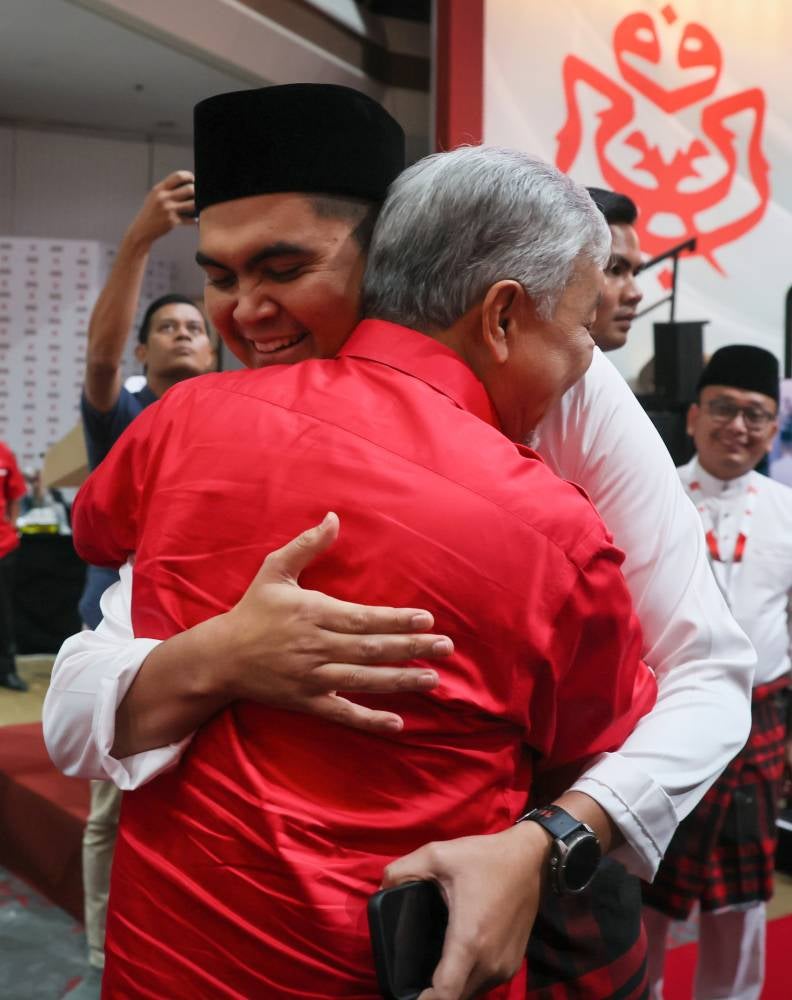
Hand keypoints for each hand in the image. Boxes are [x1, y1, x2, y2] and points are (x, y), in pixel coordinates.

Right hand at [127, 170, 195, 245]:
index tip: (193, 181)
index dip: (189, 176)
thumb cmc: (151, 212)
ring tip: (197, 206)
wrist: (142, 229)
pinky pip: (190, 219)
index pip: (178, 176)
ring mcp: (169, 209)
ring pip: (192, 204)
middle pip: (189, 189)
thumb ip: (167, 189)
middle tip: (198, 195)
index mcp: (159, 189)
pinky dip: (195, 220)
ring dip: (197, 206)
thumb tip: (186, 182)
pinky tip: (195, 219)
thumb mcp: (155, 196)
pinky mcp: (173, 221)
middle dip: (197, 192)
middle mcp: (164, 197)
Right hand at [213, 512, 451, 732]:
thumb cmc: (253, 610)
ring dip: (400, 681)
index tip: (426, 619)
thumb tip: (334, 517)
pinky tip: (397, 724)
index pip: (363, 619)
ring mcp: (310, 677)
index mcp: (312, 613)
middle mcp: (314, 646)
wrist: (220, 657)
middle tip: (445, 647)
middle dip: (410, 648)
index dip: (396, 620)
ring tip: (433, 678)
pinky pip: (341, 713)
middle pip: (370, 649)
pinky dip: (368, 720)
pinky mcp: (305, 702)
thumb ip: (307, 545)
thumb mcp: (275, 570)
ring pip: (362, 681)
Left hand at [382, 822, 550, 998]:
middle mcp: (490, 962)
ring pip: (469, 993)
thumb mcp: (438, 854)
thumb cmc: (484, 858)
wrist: (529, 858)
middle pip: (455, 997)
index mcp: (469, 941)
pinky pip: (483, 984)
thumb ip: (403, 870)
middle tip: (411, 976)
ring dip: (451, 987)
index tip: (404, 992)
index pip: (444, 995)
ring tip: (431, 968)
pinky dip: (467, 980)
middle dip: (433, 994)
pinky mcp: (513, 963)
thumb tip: (382, 888)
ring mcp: (504, 966)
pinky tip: (454, 960)